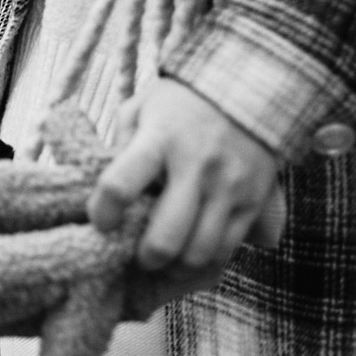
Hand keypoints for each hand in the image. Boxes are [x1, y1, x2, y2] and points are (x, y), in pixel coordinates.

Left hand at [87, 79, 280, 283]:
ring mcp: (229, 186)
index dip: (103, 212)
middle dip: (145, 257)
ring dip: (175, 266)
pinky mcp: (253, 202)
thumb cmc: (180, 105)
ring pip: (198, 253)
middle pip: (166, 237)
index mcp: (160, 137)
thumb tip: (106, 195)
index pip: (120, 184)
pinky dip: (204, 261)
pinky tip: (191, 252)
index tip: (102, 222)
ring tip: (164, 258)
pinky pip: (226, 250)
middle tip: (137, 255)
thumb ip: (121, 148)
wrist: (248, 89)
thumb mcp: (141, 109)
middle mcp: (197, 164)